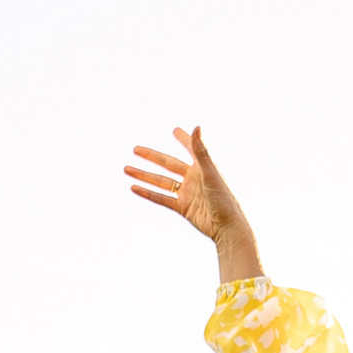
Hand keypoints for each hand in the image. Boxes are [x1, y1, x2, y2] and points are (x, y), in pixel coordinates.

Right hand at [126, 125, 258, 273]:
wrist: (226, 226)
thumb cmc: (223, 198)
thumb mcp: (210, 172)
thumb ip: (201, 150)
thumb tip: (196, 127)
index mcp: (202, 167)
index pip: (190, 148)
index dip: (183, 139)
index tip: (175, 130)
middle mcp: (193, 178)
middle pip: (168, 164)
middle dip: (151, 157)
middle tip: (136, 149)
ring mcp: (187, 193)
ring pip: (161, 181)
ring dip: (144, 175)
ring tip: (126, 169)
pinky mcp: (183, 207)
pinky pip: (161, 198)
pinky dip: (147, 193)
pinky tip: (134, 187)